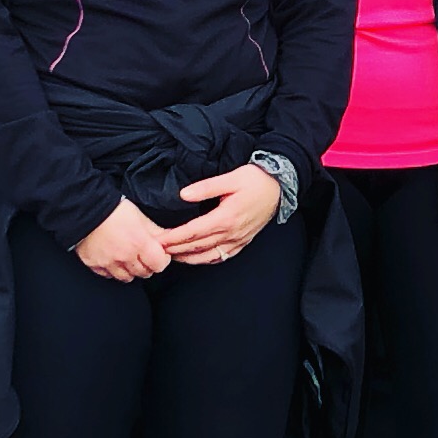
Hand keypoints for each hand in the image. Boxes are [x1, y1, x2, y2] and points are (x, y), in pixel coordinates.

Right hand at [77, 196, 172, 278]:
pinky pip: (108, 275)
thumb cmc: (114, 209)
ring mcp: (108, 263)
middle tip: (143, 255)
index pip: (159, 265)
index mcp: (139, 244)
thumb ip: (156, 231)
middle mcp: (125, 257)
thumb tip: (170, 239)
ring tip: (128, 258)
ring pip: (127, 277)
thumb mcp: (141, 217)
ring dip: (130, 270)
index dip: (161, 260)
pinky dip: (113, 270)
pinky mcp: (94, 265)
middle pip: (144, 273)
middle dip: (147, 265)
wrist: (87, 208)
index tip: (159, 254)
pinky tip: (113, 259)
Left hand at [160, 164, 282, 265]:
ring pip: (208, 255)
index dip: (173, 238)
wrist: (280, 187)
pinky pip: (222, 256)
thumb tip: (183, 195)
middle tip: (157, 251)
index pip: (193, 232)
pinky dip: (206, 260)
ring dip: (188, 257)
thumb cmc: (256, 180)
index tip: (158, 240)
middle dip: (175, 249)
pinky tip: (197, 258)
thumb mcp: (230, 178)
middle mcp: (232, 233)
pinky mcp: (243, 241)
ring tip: (172, 256)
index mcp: (226, 217)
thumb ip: (206, 187)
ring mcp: (238, 240)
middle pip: (197, 246)